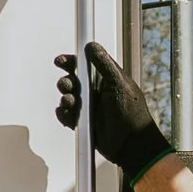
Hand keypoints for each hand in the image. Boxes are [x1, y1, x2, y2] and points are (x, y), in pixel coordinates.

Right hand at [56, 41, 173, 183]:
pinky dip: (64, 114)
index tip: (61, 61)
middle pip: (73, 81)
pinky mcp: (84, 123)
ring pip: (68, 98)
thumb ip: (105, 65)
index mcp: (106, 79)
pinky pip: (67, 115)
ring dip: (66, 98)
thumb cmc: (132, 114)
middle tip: (67, 86)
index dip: (72, 62)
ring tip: (71, 103)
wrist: (131, 144)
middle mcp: (97, 92)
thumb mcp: (119, 84)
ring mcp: (90, 108)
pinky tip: (67, 114)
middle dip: (66, 82)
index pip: (85, 65)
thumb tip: (92, 47)